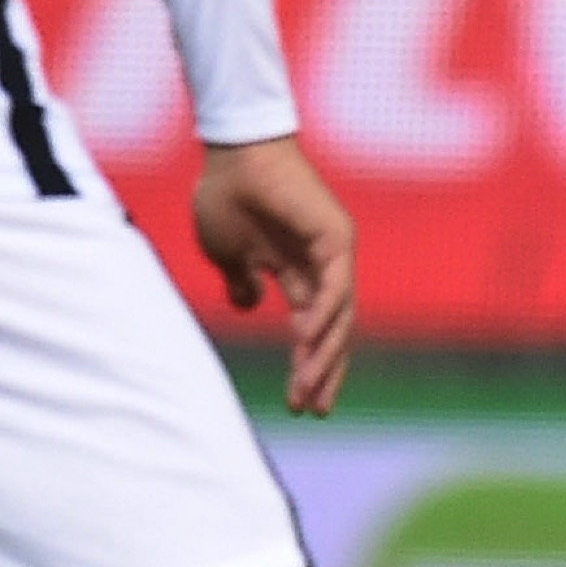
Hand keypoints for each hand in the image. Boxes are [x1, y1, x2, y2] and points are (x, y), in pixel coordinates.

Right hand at [192, 138, 356, 416]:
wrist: (231, 156)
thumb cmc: (227, 197)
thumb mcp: (229, 254)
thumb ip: (242, 281)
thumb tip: (249, 306)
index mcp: (299, 272)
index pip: (314, 328)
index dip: (310, 365)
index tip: (301, 403)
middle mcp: (324, 266)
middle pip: (334, 330)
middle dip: (323, 372)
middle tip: (312, 410)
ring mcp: (334, 252)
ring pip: (338, 316)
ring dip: (323, 356)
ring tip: (308, 392)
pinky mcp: (336, 237)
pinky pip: (335, 287)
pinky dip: (324, 316)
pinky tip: (309, 343)